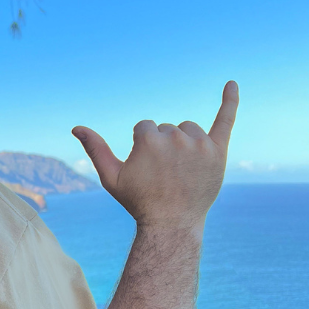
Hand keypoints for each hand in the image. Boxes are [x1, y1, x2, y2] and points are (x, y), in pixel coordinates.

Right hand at [73, 81, 237, 229]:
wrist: (171, 225)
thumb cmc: (139, 201)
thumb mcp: (112, 178)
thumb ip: (96, 149)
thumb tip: (76, 127)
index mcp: (149, 139)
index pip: (145, 128)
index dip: (143, 149)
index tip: (147, 171)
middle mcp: (176, 137)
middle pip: (167, 128)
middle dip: (163, 148)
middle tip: (165, 176)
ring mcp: (199, 144)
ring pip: (189, 129)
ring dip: (184, 142)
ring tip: (182, 170)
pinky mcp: (217, 151)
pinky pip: (226, 119)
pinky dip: (230, 101)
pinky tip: (232, 84)